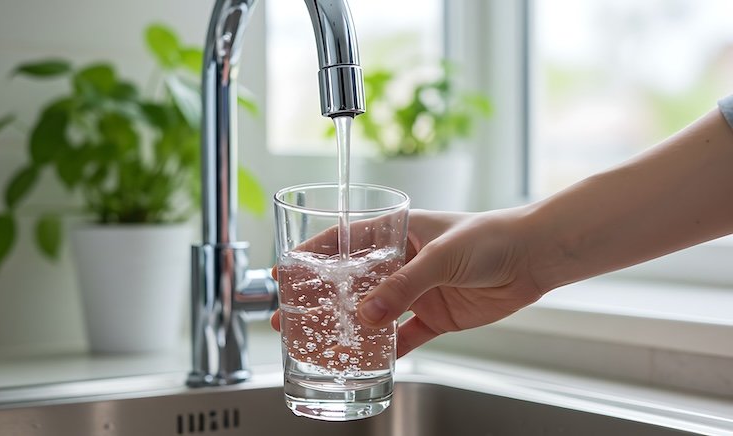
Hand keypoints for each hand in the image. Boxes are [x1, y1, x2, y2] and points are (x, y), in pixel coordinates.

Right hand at [271, 208, 546, 356]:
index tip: (287, 272)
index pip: (344, 242)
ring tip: (317, 341)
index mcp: (397, 232)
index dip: (313, 257)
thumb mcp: (441, 256)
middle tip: (288, 314)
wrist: (533, 257)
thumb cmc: (490, 237)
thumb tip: (367, 314)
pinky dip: (385, 349)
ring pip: (372, 312)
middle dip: (320, 298)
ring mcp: (416, 290)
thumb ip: (403, 286)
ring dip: (347, 326)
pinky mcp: (434, 316)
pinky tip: (366, 360)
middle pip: (351, 282)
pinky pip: (403, 336)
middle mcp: (402, 261)